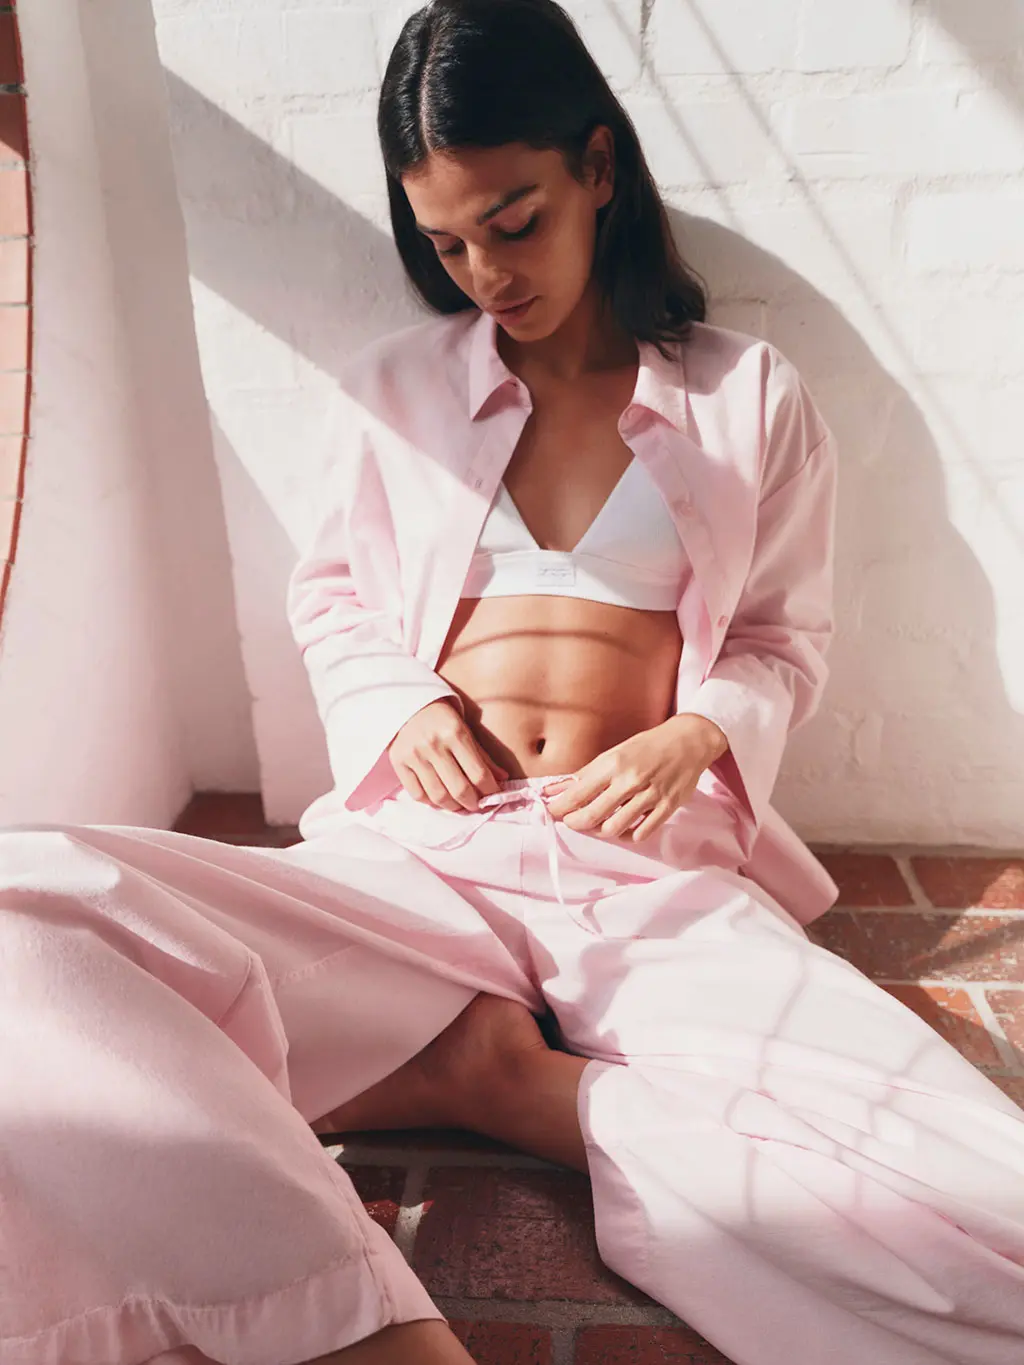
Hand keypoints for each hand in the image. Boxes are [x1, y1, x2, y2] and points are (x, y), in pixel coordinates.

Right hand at [388, 699, 507, 810]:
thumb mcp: (465, 729)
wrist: (406, 703)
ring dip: (453, 807)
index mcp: (455, 733)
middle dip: (473, 804)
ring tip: (460, 806)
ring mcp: (414, 755)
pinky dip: (430, 802)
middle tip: (477, 806)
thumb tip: (502, 778)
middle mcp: (434, 744)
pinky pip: (417, 794)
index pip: (479, 773)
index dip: (490, 791)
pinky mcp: (398, 762)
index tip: (494, 797)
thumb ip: (483, 755)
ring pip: (438, 796)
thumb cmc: (441, 717)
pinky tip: (439, 798)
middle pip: (459, 789)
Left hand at [542, 714, 728, 842]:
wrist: (688, 740)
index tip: (550, 811)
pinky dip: (628, 836)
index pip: (577, 794)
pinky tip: (623, 828)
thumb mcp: (613, 753)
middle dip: (574, 823)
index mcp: (613, 764)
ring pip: (614, 829)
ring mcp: (650, 795)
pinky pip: (641, 833)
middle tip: (571, 821)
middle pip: (591, 816)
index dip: (558, 808)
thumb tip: (553, 790)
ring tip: (597, 825)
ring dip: (599, 831)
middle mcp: (630, 780)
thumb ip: (585, 775)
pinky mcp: (667, 807)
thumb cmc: (647, 746)